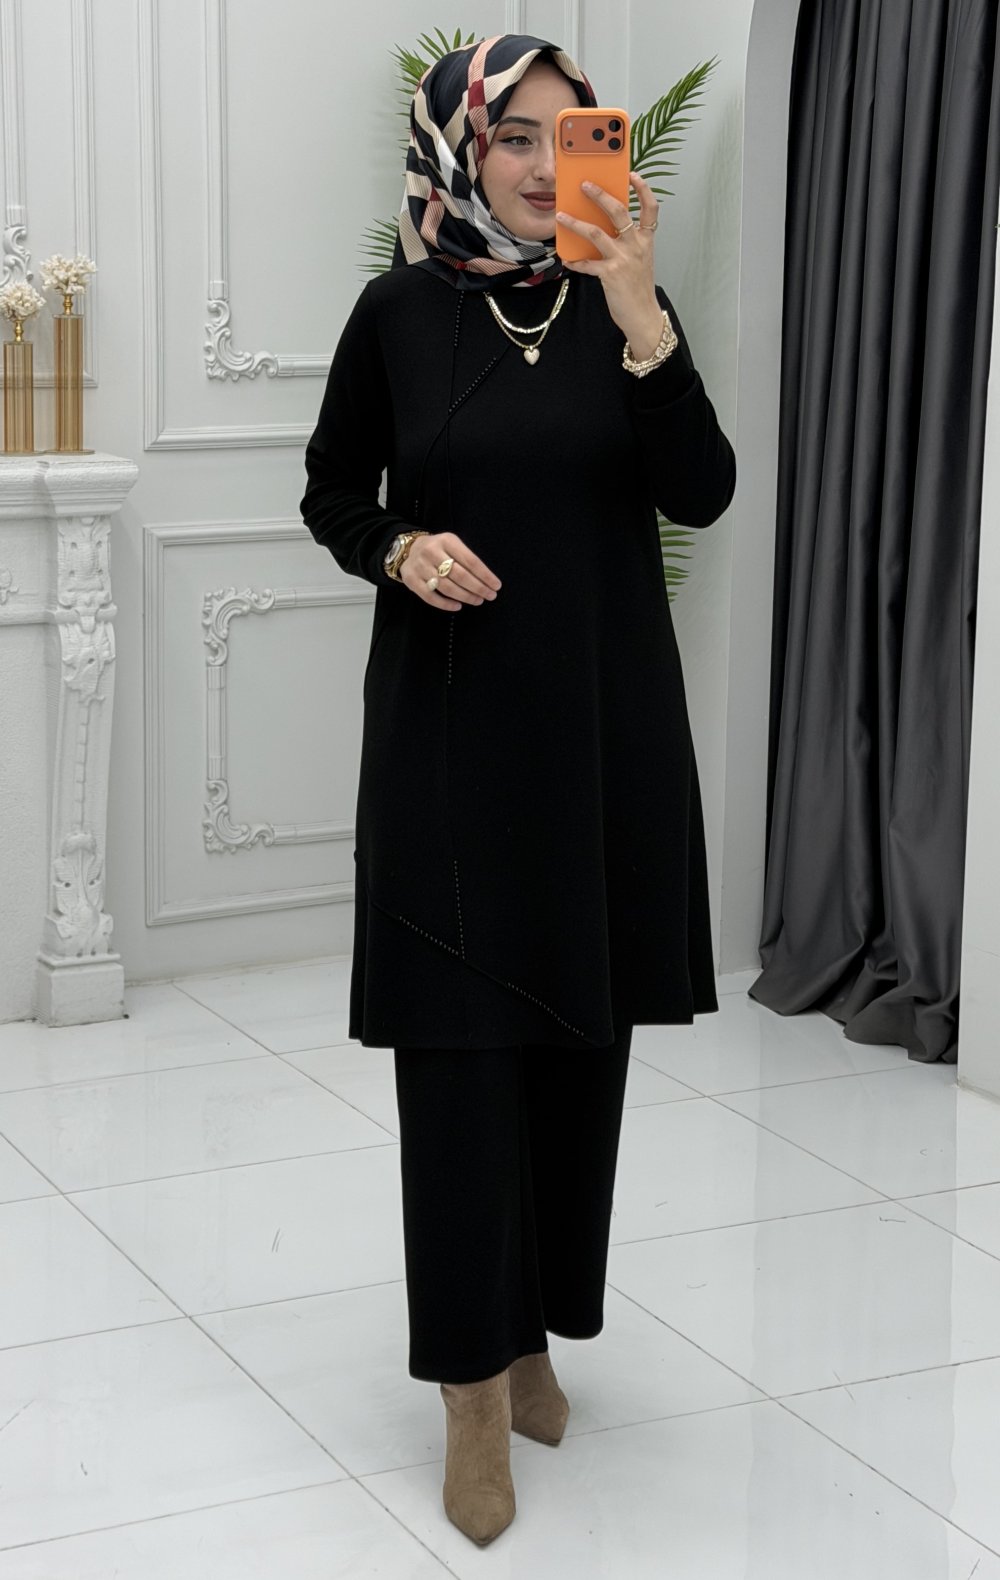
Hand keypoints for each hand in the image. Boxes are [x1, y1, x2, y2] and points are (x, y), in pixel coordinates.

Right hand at [400, 532, 501, 611]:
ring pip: (447, 587)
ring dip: (465, 596)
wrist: (408, 550)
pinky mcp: (412, 580)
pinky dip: (445, 604)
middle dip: (478, 588)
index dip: (485, 575)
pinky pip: (430, 596)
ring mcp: (420, 567)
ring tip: (477, 601)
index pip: (471, 560)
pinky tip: (458, 606)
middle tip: (490, 596)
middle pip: (460, 575)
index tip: (496, 585)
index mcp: (447, 541)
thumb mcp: (452, 545)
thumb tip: (487, 580)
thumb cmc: (438, 550)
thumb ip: (466, 558)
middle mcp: (432, 552)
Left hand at [557, 171, 664, 357]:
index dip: (643, 189)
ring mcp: (623, 259)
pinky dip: (575, 261)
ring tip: (561, 215)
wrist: (642, 315)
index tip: (632, 174)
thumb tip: (602, 226)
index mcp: (645, 240)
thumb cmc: (638, 287)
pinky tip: (566, 259)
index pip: (650, 208)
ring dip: (576, 223)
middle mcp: (636, 246)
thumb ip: (625, 242)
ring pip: (596, 233)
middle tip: (585, 184)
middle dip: (600, 195)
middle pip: (619, 212)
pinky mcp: (610, 274)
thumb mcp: (638, 259)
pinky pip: (587, 263)